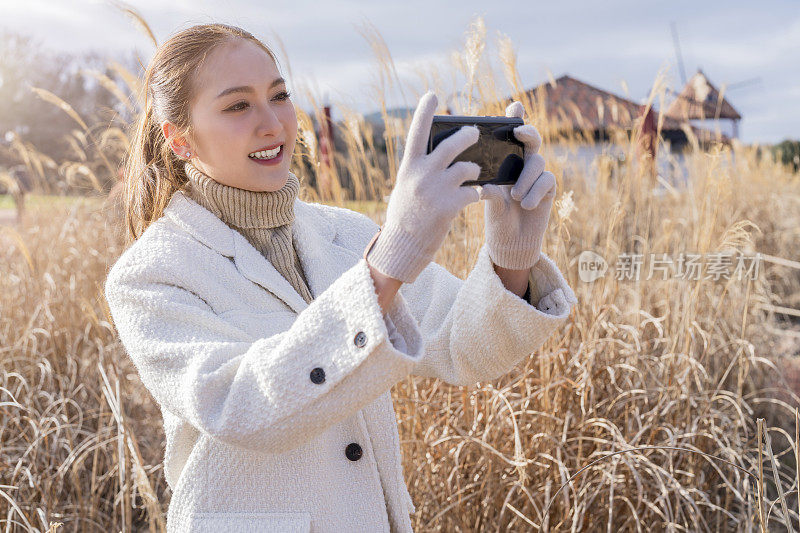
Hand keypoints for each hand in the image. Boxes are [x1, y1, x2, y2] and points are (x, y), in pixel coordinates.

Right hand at [365, 91, 481, 282]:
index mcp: (408, 167)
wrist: (401, 248)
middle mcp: (421, 175)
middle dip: (468, 136)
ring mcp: (435, 190)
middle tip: (475, 132)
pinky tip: (481, 195)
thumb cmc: (404, 217)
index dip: (425, 111)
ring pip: (468, 168)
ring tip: (476, 173)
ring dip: (476, 169)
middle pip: (452, 145)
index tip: (432, 95)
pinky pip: (474, 192)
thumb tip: (437, 155)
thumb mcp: (404, 188)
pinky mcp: (449, 207)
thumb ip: (419, 170)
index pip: (416, 132)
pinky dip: (480, 193)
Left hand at [478, 101, 555, 269]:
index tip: (514, 107)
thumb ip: (489, 192)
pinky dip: (535, 191)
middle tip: (519, 132)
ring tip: (514, 197)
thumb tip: (484, 187)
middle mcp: (523, 163)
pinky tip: (525, 204)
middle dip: (527, 132)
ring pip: (538, 161)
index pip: (510, 135)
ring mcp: (537, 175)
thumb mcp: (489, 204)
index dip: (515, 118)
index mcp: (505, 161)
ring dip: (526, 178)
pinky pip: (547, 180)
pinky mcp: (548, 189)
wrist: (511, 242)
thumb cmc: (497, 219)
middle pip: (531, 139)